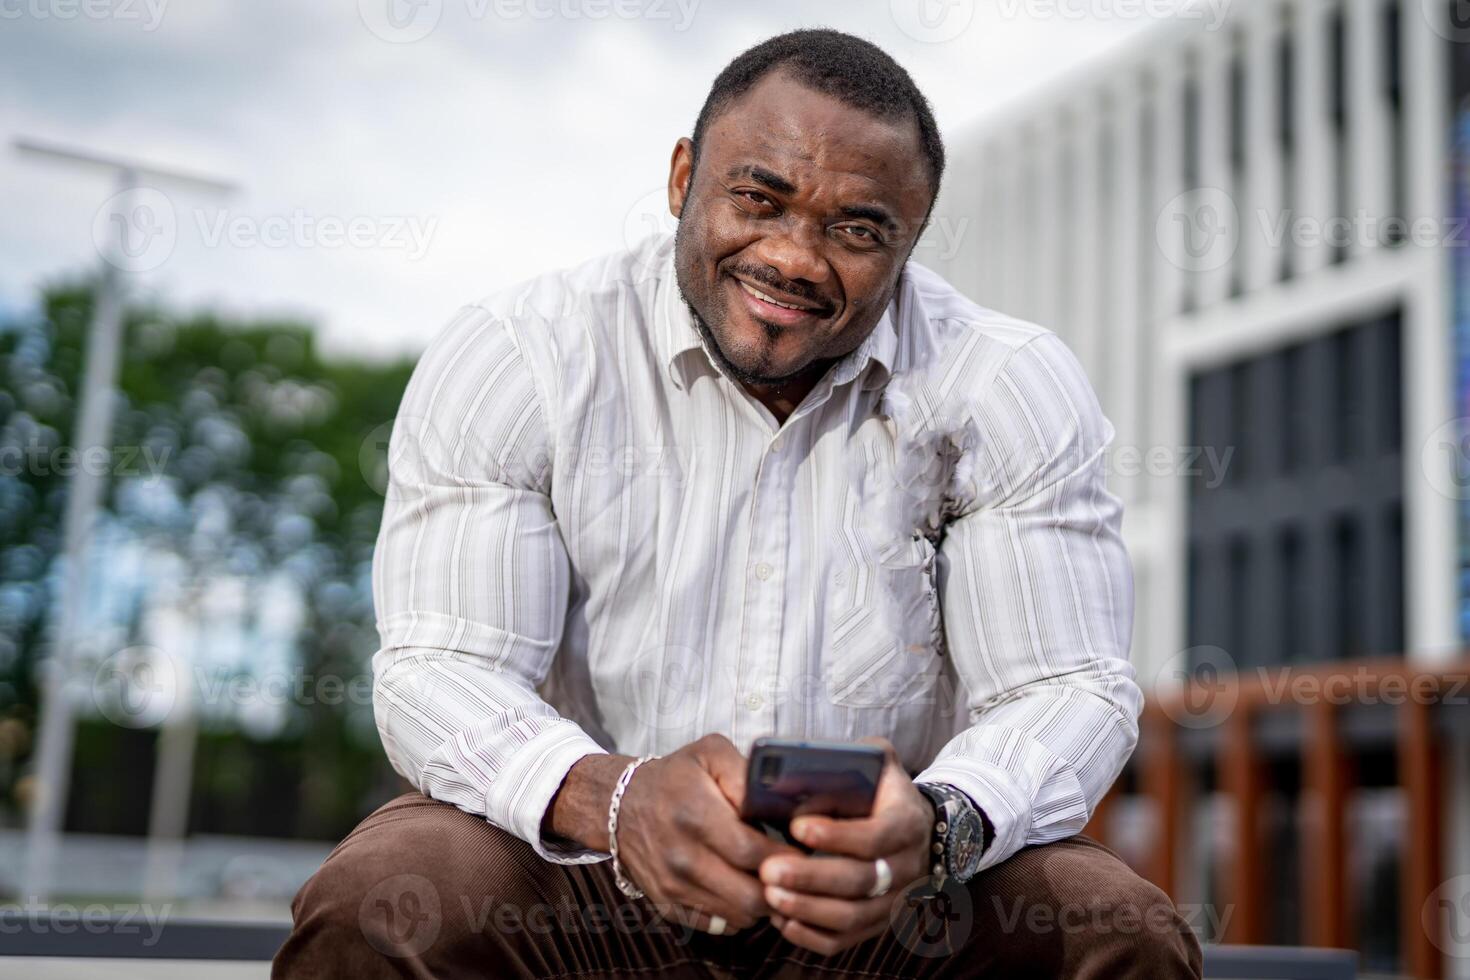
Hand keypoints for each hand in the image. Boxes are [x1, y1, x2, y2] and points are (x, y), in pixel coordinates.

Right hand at [612, 734, 799, 933]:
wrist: (622, 806)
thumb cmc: (676, 777)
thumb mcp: (710, 753)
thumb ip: (744, 774)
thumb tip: (774, 802)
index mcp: (696, 816)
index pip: (753, 852)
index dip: (785, 858)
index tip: (802, 853)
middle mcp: (682, 858)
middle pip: (749, 895)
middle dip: (780, 888)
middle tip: (794, 874)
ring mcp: (673, 887)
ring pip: (738, 916)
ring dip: (762, 903)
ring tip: (772, 881)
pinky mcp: (668, 906)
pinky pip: (718, 926)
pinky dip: (738, 914)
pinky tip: (744, 889)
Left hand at [756, 738, 932, 956]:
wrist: (919, 828)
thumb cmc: (883, 791)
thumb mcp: (877, 762)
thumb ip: (851, 757)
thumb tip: (795, 771)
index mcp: (907, 822)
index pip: (876, 836)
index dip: (837, 836)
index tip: (797, 827)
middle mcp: (907, 866)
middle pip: (860, 881)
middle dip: (811, 878)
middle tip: (769, 870)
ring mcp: (894, 900)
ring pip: (852, 916)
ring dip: (808, 909)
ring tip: (770, 895)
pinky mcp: (877, 922)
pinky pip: (846, 940)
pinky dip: (812, 935)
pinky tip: (783, 921)